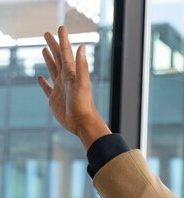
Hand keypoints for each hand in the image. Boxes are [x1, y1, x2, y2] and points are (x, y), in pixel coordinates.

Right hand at [37, 26, 110, 149]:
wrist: (82, 124)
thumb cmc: (84, 104)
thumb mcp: (82, 83)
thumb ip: (81, 65)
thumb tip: (82, 46)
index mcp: (72, 74)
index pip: (66, 53)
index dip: (63, 40)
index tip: (60, 28)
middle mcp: (66, 79)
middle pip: (58, 58)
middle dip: (53, 45)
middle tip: (46, 33)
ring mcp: (60, 88)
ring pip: (52, 70)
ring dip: (49, 59)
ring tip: (44, 49)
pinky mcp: (54, 99)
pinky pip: (47, 88)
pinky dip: (43, 82)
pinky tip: (40, 78)